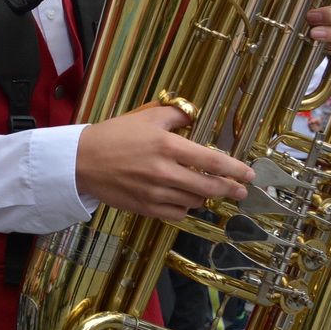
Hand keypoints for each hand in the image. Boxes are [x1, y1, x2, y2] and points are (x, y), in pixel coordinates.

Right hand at [76, 104, 252, 220]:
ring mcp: (156, 193)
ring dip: (205, 197)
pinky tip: (185, 201)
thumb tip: (194, 116)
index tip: (249, 175)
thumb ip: (175, 115)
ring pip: (195, 202)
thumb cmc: (113, 136)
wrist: (81, 161)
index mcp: (168, 146)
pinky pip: (177, 214)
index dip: (236, 170)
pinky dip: (185, 209)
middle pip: (210, 187)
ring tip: (206, 192)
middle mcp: (165, 171)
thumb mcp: (145, 117)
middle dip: (230, 190)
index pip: (213, 161)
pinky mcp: (146, 207)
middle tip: (239, 191)